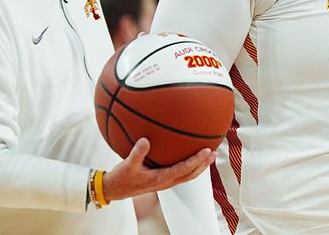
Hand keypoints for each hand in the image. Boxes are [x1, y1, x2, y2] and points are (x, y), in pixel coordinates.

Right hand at [101, 138, 215, 201]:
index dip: (196, 161)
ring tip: (208, 155)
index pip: (184, 169)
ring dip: (199, 166)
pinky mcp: (161, 179)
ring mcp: (164, 182)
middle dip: (203, 164)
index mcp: (161, 179)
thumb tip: (145, 139)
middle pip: (191, 174)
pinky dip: (187, 164)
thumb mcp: (127, 164)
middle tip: (214, 152)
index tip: (206, 151)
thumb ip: (137, 153)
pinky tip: (187, 154)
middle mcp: (166, 181)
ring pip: (187, 175)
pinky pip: (179, 172)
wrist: (114, 190)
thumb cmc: (121, 178)